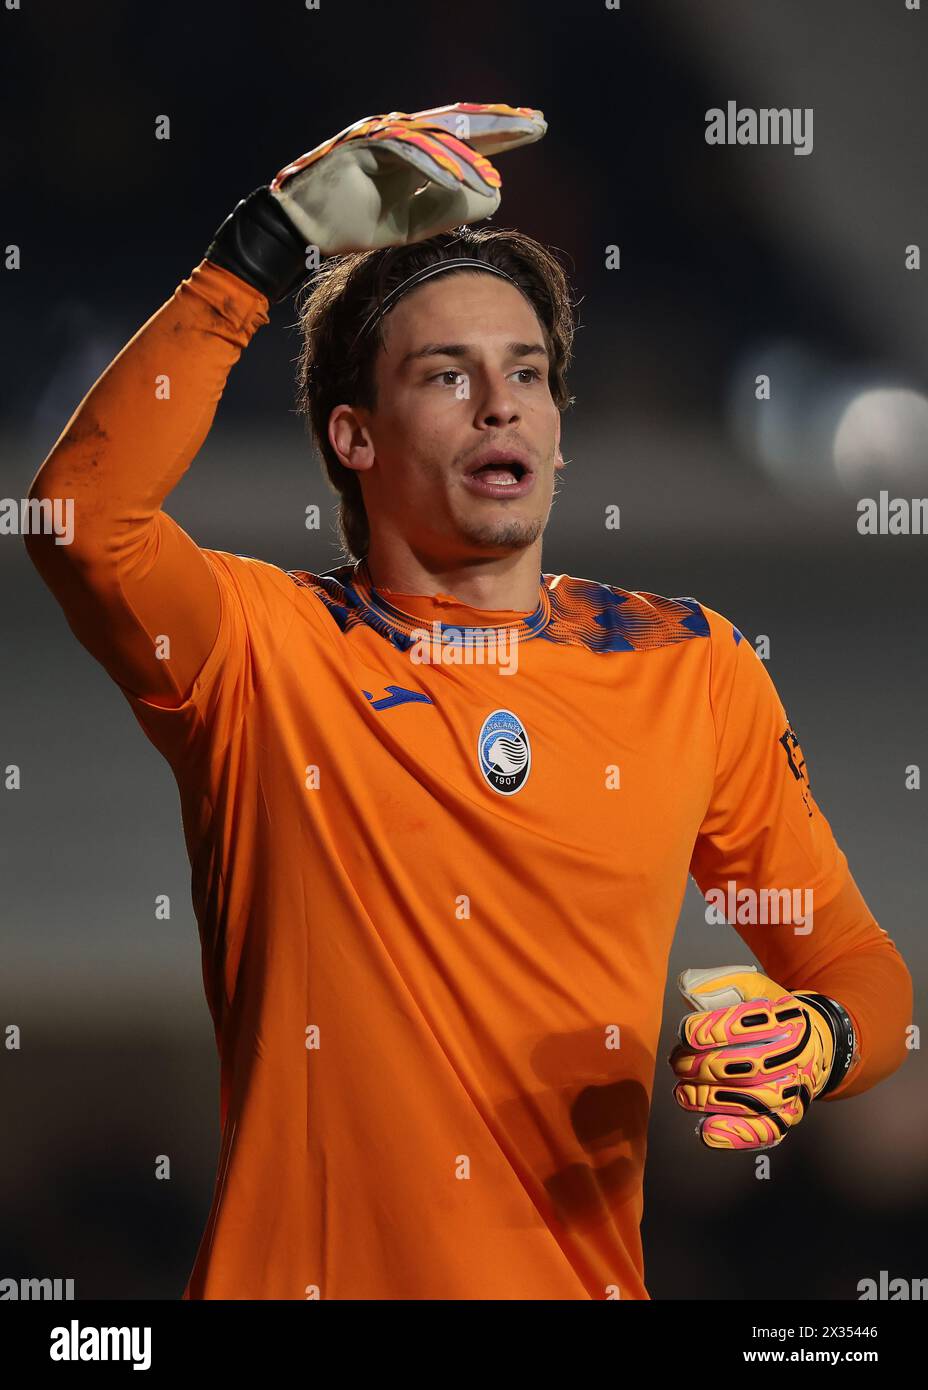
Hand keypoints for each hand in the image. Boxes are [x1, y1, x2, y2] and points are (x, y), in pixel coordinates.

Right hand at [268, 101, 546, 255]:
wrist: (304, 231)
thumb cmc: (352, 225)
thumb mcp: (411, 225)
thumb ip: (449, 211)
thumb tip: (494, 196)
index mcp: (414, 151)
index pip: (462, 138)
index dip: (499, 135)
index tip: (534, 131)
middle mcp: (400, 135)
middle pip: (455, 125)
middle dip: (497, 125)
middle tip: (536, 123)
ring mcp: (380, 136)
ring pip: (433, 139)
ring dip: (465, 159)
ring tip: (493, 179)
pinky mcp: (362, 146)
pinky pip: (405, 154)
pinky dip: (432, 169)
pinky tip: (456, 182)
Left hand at [667, 965, 835, 1150]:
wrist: (815, 1044)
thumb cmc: (772, 1015)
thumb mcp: (753, 988)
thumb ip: (719, 983)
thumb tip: (686, 987)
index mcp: (785, 1019)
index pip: (741, 1025)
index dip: (706, 1030)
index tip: (685, 1032)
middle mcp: (794, 1056)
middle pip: (743, 1066)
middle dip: (700, 1065)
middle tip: (677, 1063)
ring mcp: (793, 1089)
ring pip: (750, 1100)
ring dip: (708, 1098)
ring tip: (683, 1092)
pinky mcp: (788, 1115)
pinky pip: (764, 1130)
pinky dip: (734, 1133)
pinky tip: (707, 1129)